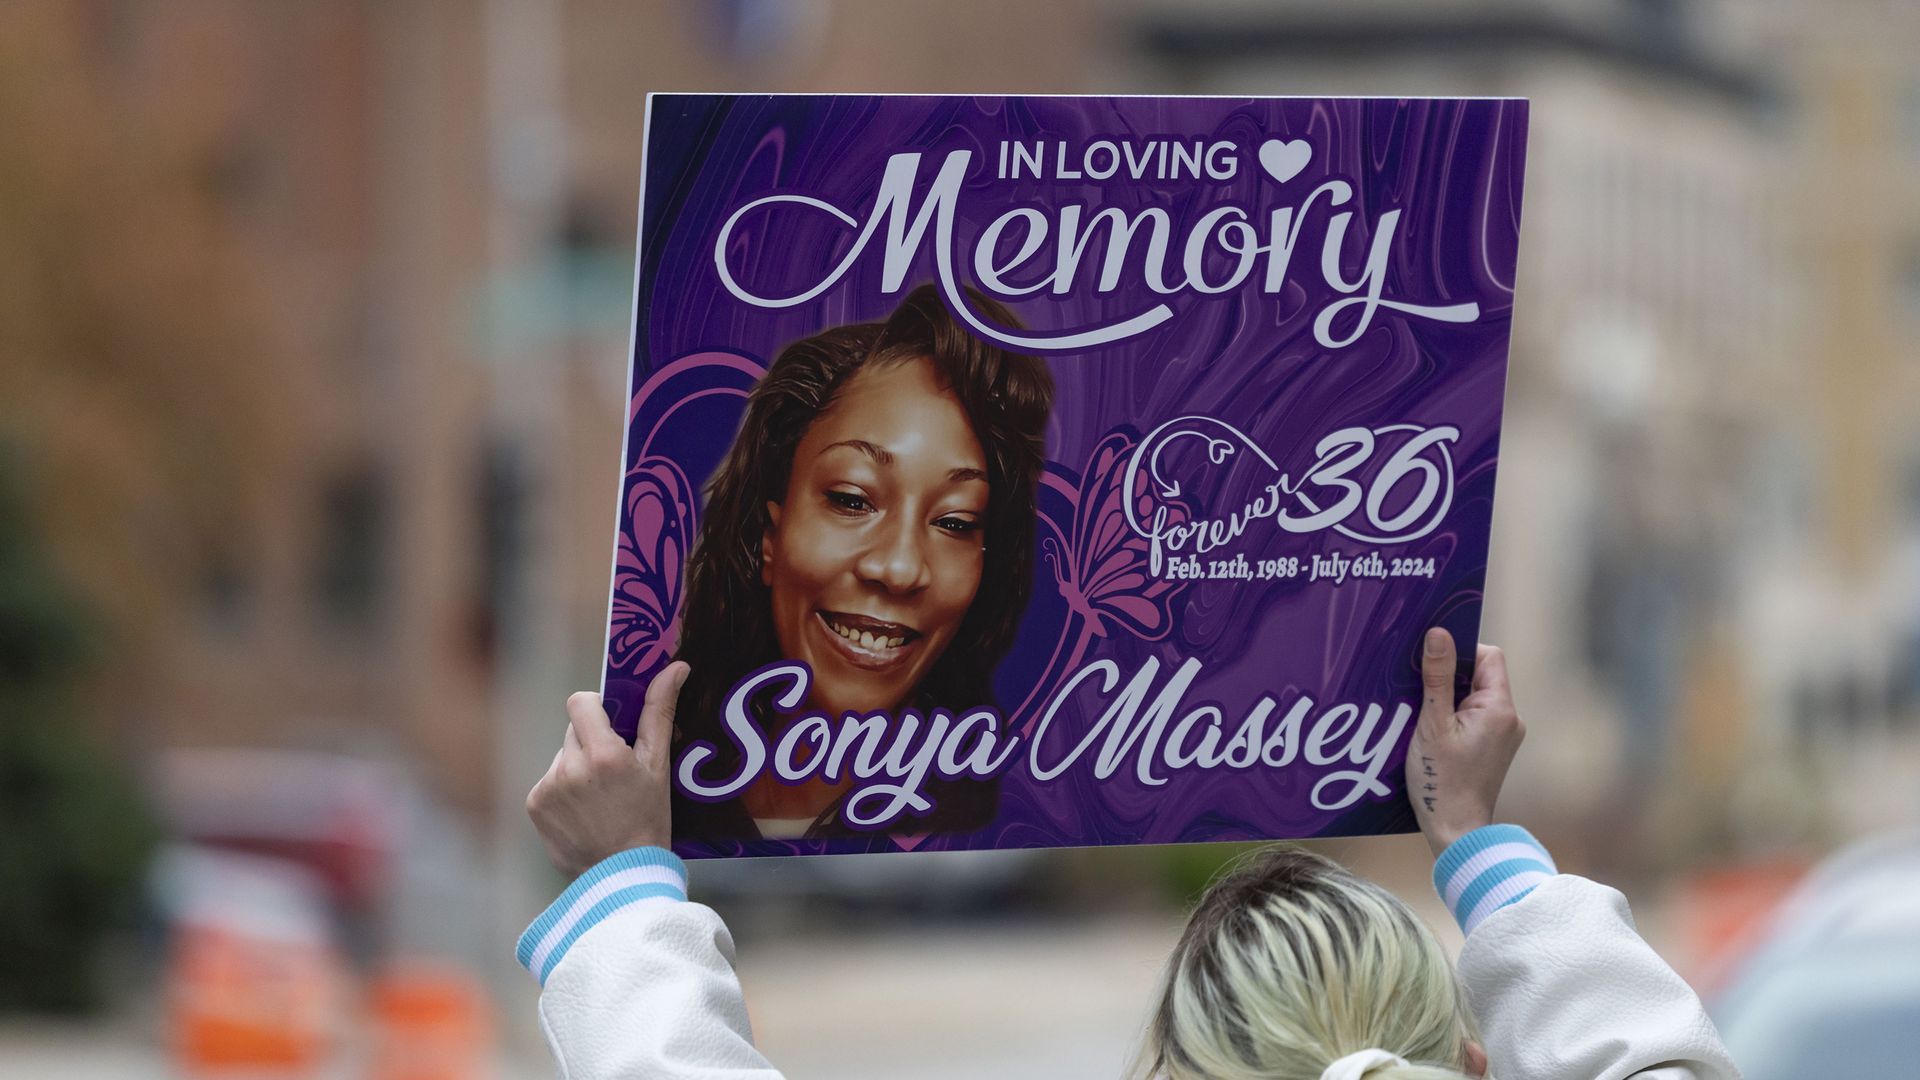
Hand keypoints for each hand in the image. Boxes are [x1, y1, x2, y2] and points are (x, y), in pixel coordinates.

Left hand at [526, 662, 689, 877]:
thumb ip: (660, 711)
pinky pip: (550, 780)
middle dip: (592, 742)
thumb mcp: (659, 765)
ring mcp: (549, 787)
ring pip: (562, 756)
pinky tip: (584, 812)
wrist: (623, 876)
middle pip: (574, 730)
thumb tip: (676, 666)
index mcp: (604, 754)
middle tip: (614, 772)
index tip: (611, 726)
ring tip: (600, 798)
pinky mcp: (535, 804)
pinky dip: (564, 789)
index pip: (580, 701)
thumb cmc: (649, 819)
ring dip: (578, 767)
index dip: (595, 708)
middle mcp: (571, 768)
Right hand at [1405, 629, 1523, 858]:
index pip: (1489, 656)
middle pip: (1481, 676)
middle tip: (1419, 690)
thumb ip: (1436, 677)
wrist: (1456, 831)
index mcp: (1500, 708)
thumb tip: (1438, 633)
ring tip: (1423, 715)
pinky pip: (1474, 717)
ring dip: (1448, 699)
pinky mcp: (1494, 748)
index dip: (1460, 652)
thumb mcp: (1432, 724)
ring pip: (1475, 697)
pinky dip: (1453, 717)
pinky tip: (1431, 732)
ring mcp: (1504, 735)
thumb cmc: (1442, 781)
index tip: (1431, 664)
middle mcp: (1510, 718)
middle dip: (1449, 677)